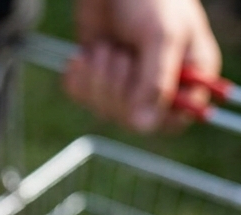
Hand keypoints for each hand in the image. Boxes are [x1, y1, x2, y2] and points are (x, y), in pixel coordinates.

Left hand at [64, 0, 221, 131]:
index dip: (152, 114)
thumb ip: (155, 81)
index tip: (136, 91)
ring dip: (97, 78)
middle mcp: (158, 83)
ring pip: (103, 109)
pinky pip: (80, 96)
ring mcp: (125, 81)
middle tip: (118, 54)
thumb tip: (144, 126)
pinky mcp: (96, 76)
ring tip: (104, 47)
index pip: (173, 120)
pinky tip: (83, 55)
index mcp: (188, 74)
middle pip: (132, 118)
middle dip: (117, 87)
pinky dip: (78, 77)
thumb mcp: (161, 36)